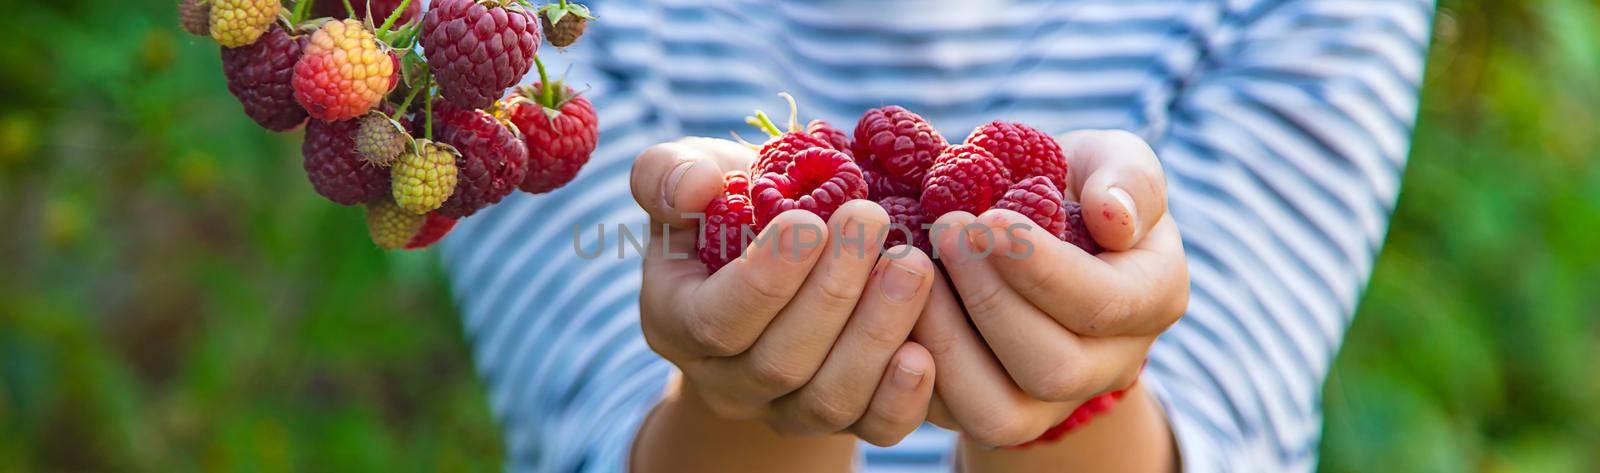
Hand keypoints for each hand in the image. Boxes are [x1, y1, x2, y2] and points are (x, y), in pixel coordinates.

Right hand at [631, 137, 938, 445]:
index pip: (715, 320)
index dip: (763, 279)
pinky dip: (902, 397)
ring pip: (827, 399)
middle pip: (779, 363)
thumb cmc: (732, 203)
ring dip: (874, 334)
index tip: (807, 220)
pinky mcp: (844, 421)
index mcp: (676, 322)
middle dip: (832, 292)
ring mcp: (785, 409)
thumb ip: (669, 173)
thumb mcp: (693, 176)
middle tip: (872, 220)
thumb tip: (694, 186)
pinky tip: (925, 350)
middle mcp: (726, 381)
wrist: (780, 256)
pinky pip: (874, 428)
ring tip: (912, 265)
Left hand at [914, 129, 1188, 447]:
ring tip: (911, 269)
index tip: (988, 219)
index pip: (1104, 304)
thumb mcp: (1108, 157)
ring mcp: (1048, 401)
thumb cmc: (1071, 185)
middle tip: (945, 229)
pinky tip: (890, 305)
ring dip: (947, 342)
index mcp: (1152, 298)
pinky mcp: (988, 411)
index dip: (1041, 268)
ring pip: (1000, 414)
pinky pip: (950, 418)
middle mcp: (1109, 364)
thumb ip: (1126, 177)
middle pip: (1054, 369)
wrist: (1025, 229)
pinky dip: (912, 367)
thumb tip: (1113, 216)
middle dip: (990, 300)